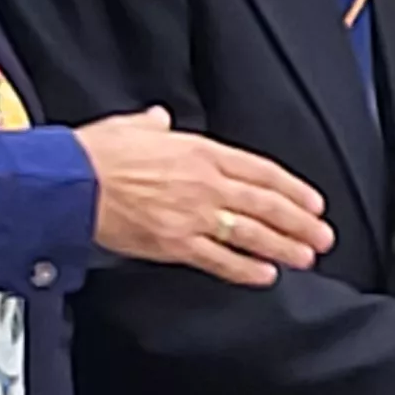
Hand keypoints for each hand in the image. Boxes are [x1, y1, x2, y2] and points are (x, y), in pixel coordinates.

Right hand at [77, 108, 331, 286]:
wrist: (72, 182)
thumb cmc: (96, 153)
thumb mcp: (133, 127)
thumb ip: (154, 126)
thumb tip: (159, 119)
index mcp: (200, 151)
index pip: (261, 171)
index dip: (292, 189)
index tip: (313, 202)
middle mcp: (205, 183)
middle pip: (265, 204)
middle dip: (299, 221)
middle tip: (323, 235)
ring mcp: (193, 215)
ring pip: (250, 233)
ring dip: (283, 246)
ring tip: (306, 257)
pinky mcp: (175, 244)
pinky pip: (219, 259)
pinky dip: (245, 269)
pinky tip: (266, 275)